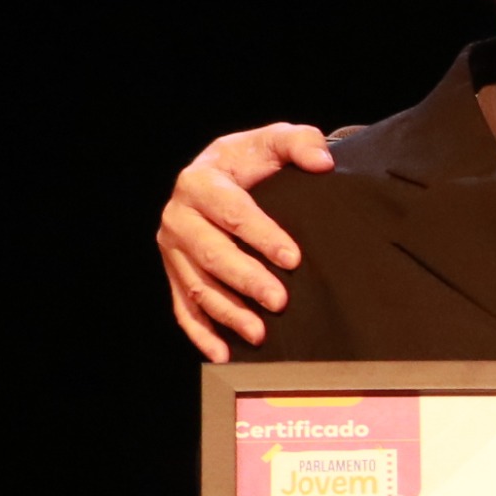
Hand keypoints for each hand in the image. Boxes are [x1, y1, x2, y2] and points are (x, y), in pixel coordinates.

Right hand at [162, 123, 335, 359]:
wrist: (221, 172)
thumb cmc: (252, 161)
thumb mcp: (275, 141)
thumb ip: (301, 143)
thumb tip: (323, 161)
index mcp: (201, 181)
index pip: (233, 212)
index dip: (263, 236)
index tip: (294, 259)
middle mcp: (179, 216)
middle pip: (212, 255)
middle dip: (246, 280)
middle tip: (280, 301)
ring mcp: (173, 249)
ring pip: (197, 287)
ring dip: (228, 313)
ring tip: (260, 333)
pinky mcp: (175, 273)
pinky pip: (183, 309)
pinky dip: (201, 334)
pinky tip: (223, 354)